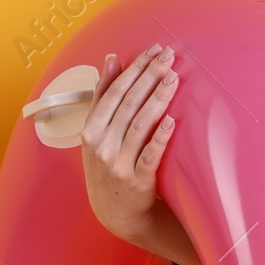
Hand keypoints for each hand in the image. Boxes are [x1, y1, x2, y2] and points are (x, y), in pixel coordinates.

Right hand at [80, 43, 179, 243]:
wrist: (115, 213)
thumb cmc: (108, 165)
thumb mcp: (96, 133)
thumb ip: (103, 96)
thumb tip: (111, 58)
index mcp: (90, 131)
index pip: (113, 92)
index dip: (134, 69)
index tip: (153, 50)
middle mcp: (101, 146)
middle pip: (127, 104)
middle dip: (149, 76)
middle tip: (169, 56)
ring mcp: (118, 164)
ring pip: (139, 125)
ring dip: (157, 99)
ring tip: (173, 78)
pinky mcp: (137, 182)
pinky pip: (149, 156)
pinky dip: (160, 137)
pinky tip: (172, 120)